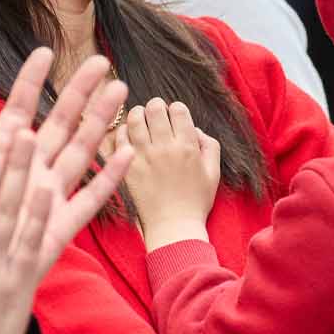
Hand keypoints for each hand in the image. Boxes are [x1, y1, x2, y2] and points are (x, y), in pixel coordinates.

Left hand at [121, 98, 220, 250]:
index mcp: (187, 146)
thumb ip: (210, 145)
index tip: (174, 117)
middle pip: (155, 107)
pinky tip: (128, 136)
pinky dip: (122, 131)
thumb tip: (195, 129)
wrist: (173, 227)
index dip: (176, 109)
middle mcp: (164, 148)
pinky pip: (119, 138)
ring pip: (134, 118)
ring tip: (140, 120)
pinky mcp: (127, 167)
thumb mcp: (214, 173)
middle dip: (156, 107)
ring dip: (138, 114)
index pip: (178, 109)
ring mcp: (143, 156)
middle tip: (156, 115)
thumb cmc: (196, 201)